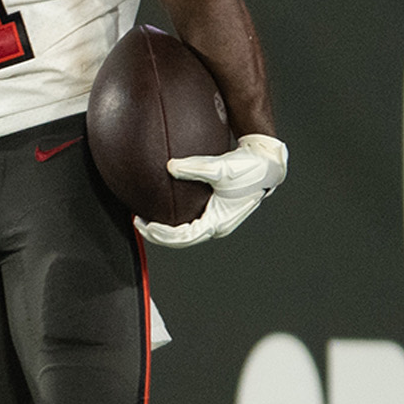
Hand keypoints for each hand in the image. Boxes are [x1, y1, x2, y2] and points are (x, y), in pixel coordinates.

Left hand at [136, 133, 286, 247]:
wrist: (265, 163)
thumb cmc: (247, 168)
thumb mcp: (220, 168)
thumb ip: (194, 167)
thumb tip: (170, 166)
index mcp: (218, 222)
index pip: (185, 236)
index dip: (163, 234)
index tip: (145, 224)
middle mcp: (216, 225)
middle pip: (183, 239)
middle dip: (159, 235)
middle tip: (137, 223)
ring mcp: (216, 219)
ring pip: (186, 232)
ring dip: (165, 230)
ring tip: (144, 220)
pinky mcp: (214, 210)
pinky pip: (191, 220)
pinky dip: (175, 219)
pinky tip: (162, 207)